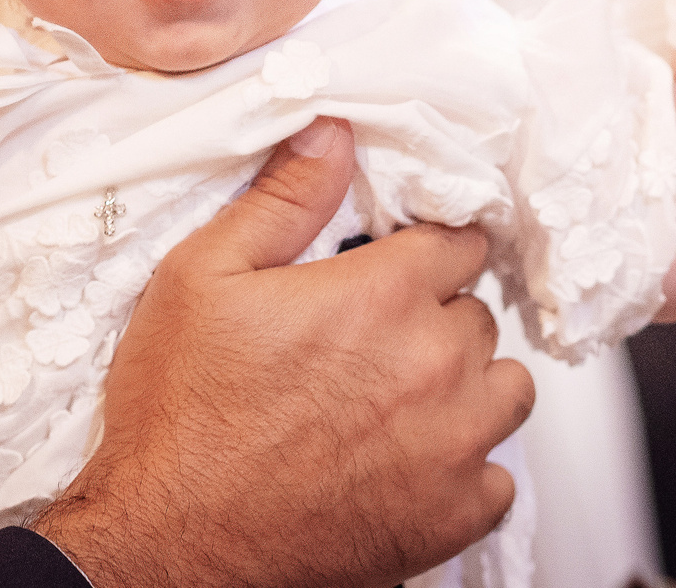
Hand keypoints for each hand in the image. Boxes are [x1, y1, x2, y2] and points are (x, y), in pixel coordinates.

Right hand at [33, 118, 532, 587]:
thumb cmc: (181, 418)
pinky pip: (499, 480)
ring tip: (403, 400)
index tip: (401, 268)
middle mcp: (432, 365)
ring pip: (505, 391)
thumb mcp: (203, 277)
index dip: (427, 250)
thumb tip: (332, 133)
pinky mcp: (450, 517)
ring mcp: (450, 447)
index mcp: (381, 296)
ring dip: (466, 389)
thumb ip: (283, 199)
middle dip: (435, 320)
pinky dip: (465, 472)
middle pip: (476, 316)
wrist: (170, 543)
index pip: (461, 241)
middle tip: (373, 344)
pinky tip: (410, 465)